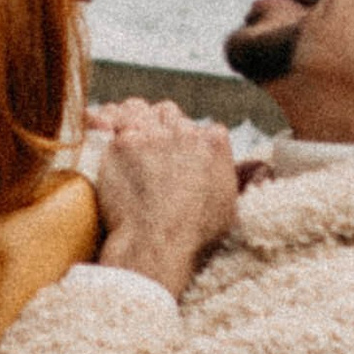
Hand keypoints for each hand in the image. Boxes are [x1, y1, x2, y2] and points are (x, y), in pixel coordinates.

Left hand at [94, 104, 239, 301]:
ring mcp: (151, 135)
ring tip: (127, 137)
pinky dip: (103, 124)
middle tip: (151, 149)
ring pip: (140, 110)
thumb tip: (254, 169)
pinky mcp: (121, 143)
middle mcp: (184, 132)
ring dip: (134, 121)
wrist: (159, 243)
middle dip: (161, 127)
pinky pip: (109, 121)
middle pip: (170, 114)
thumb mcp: (230, 207)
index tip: (183, 157)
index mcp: (214, 143)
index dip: (191, 142)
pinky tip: (99, 127)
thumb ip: (234, 178)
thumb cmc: (195, 235)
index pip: (204, 128)